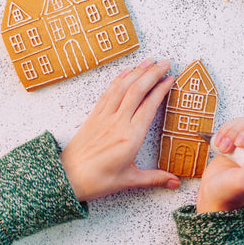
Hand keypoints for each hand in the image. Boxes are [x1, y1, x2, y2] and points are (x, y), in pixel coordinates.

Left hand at [60, 58, 180, 201]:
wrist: (67, 178)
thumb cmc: (96, 180)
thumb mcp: (130, 180)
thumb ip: (155, 178)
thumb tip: (175, 182)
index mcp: (130, 137)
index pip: (149, 106)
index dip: (161, 90)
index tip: (171, 79)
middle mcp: (118, 122)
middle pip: (137, 90)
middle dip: (152, 73)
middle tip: (165, 63)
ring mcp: (105, 117)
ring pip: (122, 87)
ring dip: (136, 72)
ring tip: (148, 62)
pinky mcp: (94, 116)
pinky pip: (108, 92)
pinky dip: (118, 80)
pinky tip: (125, 73)